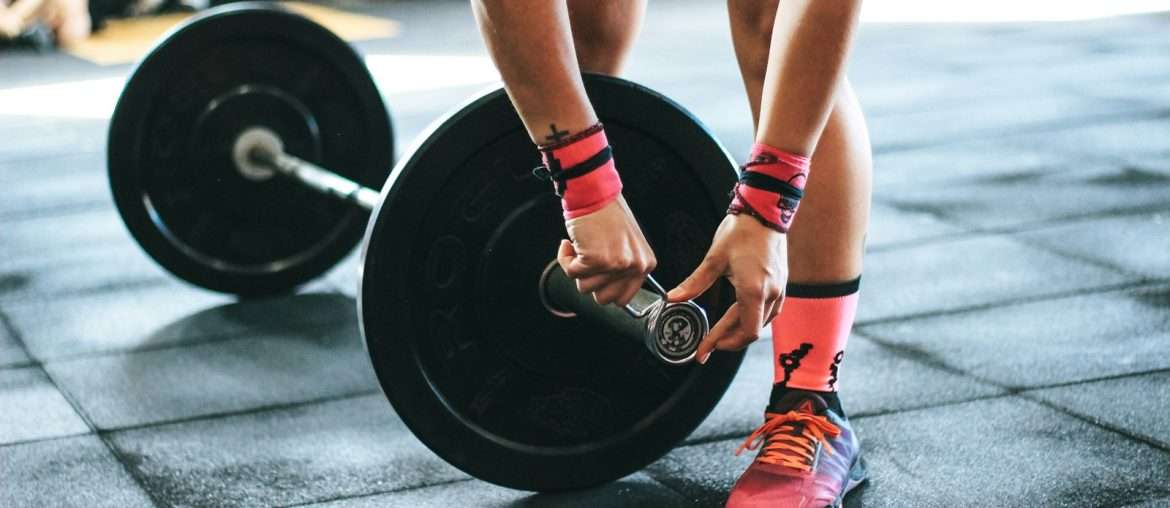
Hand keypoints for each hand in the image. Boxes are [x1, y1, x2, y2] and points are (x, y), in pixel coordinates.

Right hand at [557, 195, 655, 305]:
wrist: (594, 192)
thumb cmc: (607, 214)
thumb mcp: (627, 245)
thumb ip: (624, 269)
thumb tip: (610, 294)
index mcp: (645, 264)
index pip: (623, 298)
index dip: (604, 288)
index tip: (597, 275)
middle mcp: (634, 266)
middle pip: (603, 299)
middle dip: (590, 281)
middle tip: (588, 260)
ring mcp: (616, 264)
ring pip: (584, 287)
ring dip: (577, 268)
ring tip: (582, 246)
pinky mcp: (595, 260)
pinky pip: (570, 273)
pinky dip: (565, 258)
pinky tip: (571, 243)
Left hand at [667, 214, 787, 363]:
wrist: (766, 210)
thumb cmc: (741, 231)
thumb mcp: (714, 259)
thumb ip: (695, 282)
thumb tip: (673, 298)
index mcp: (754, 291)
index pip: (742, 331)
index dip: (722, 344)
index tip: (703, 350)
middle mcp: (771, 294)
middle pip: (751, 331)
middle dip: (728, 340)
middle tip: (708, 345)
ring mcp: (780, 289)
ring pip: (762, 323)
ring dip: (741, 331)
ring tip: (721, 333)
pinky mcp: (782, 284)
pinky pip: (770, 312)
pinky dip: (754, 319)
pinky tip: (741, 317)